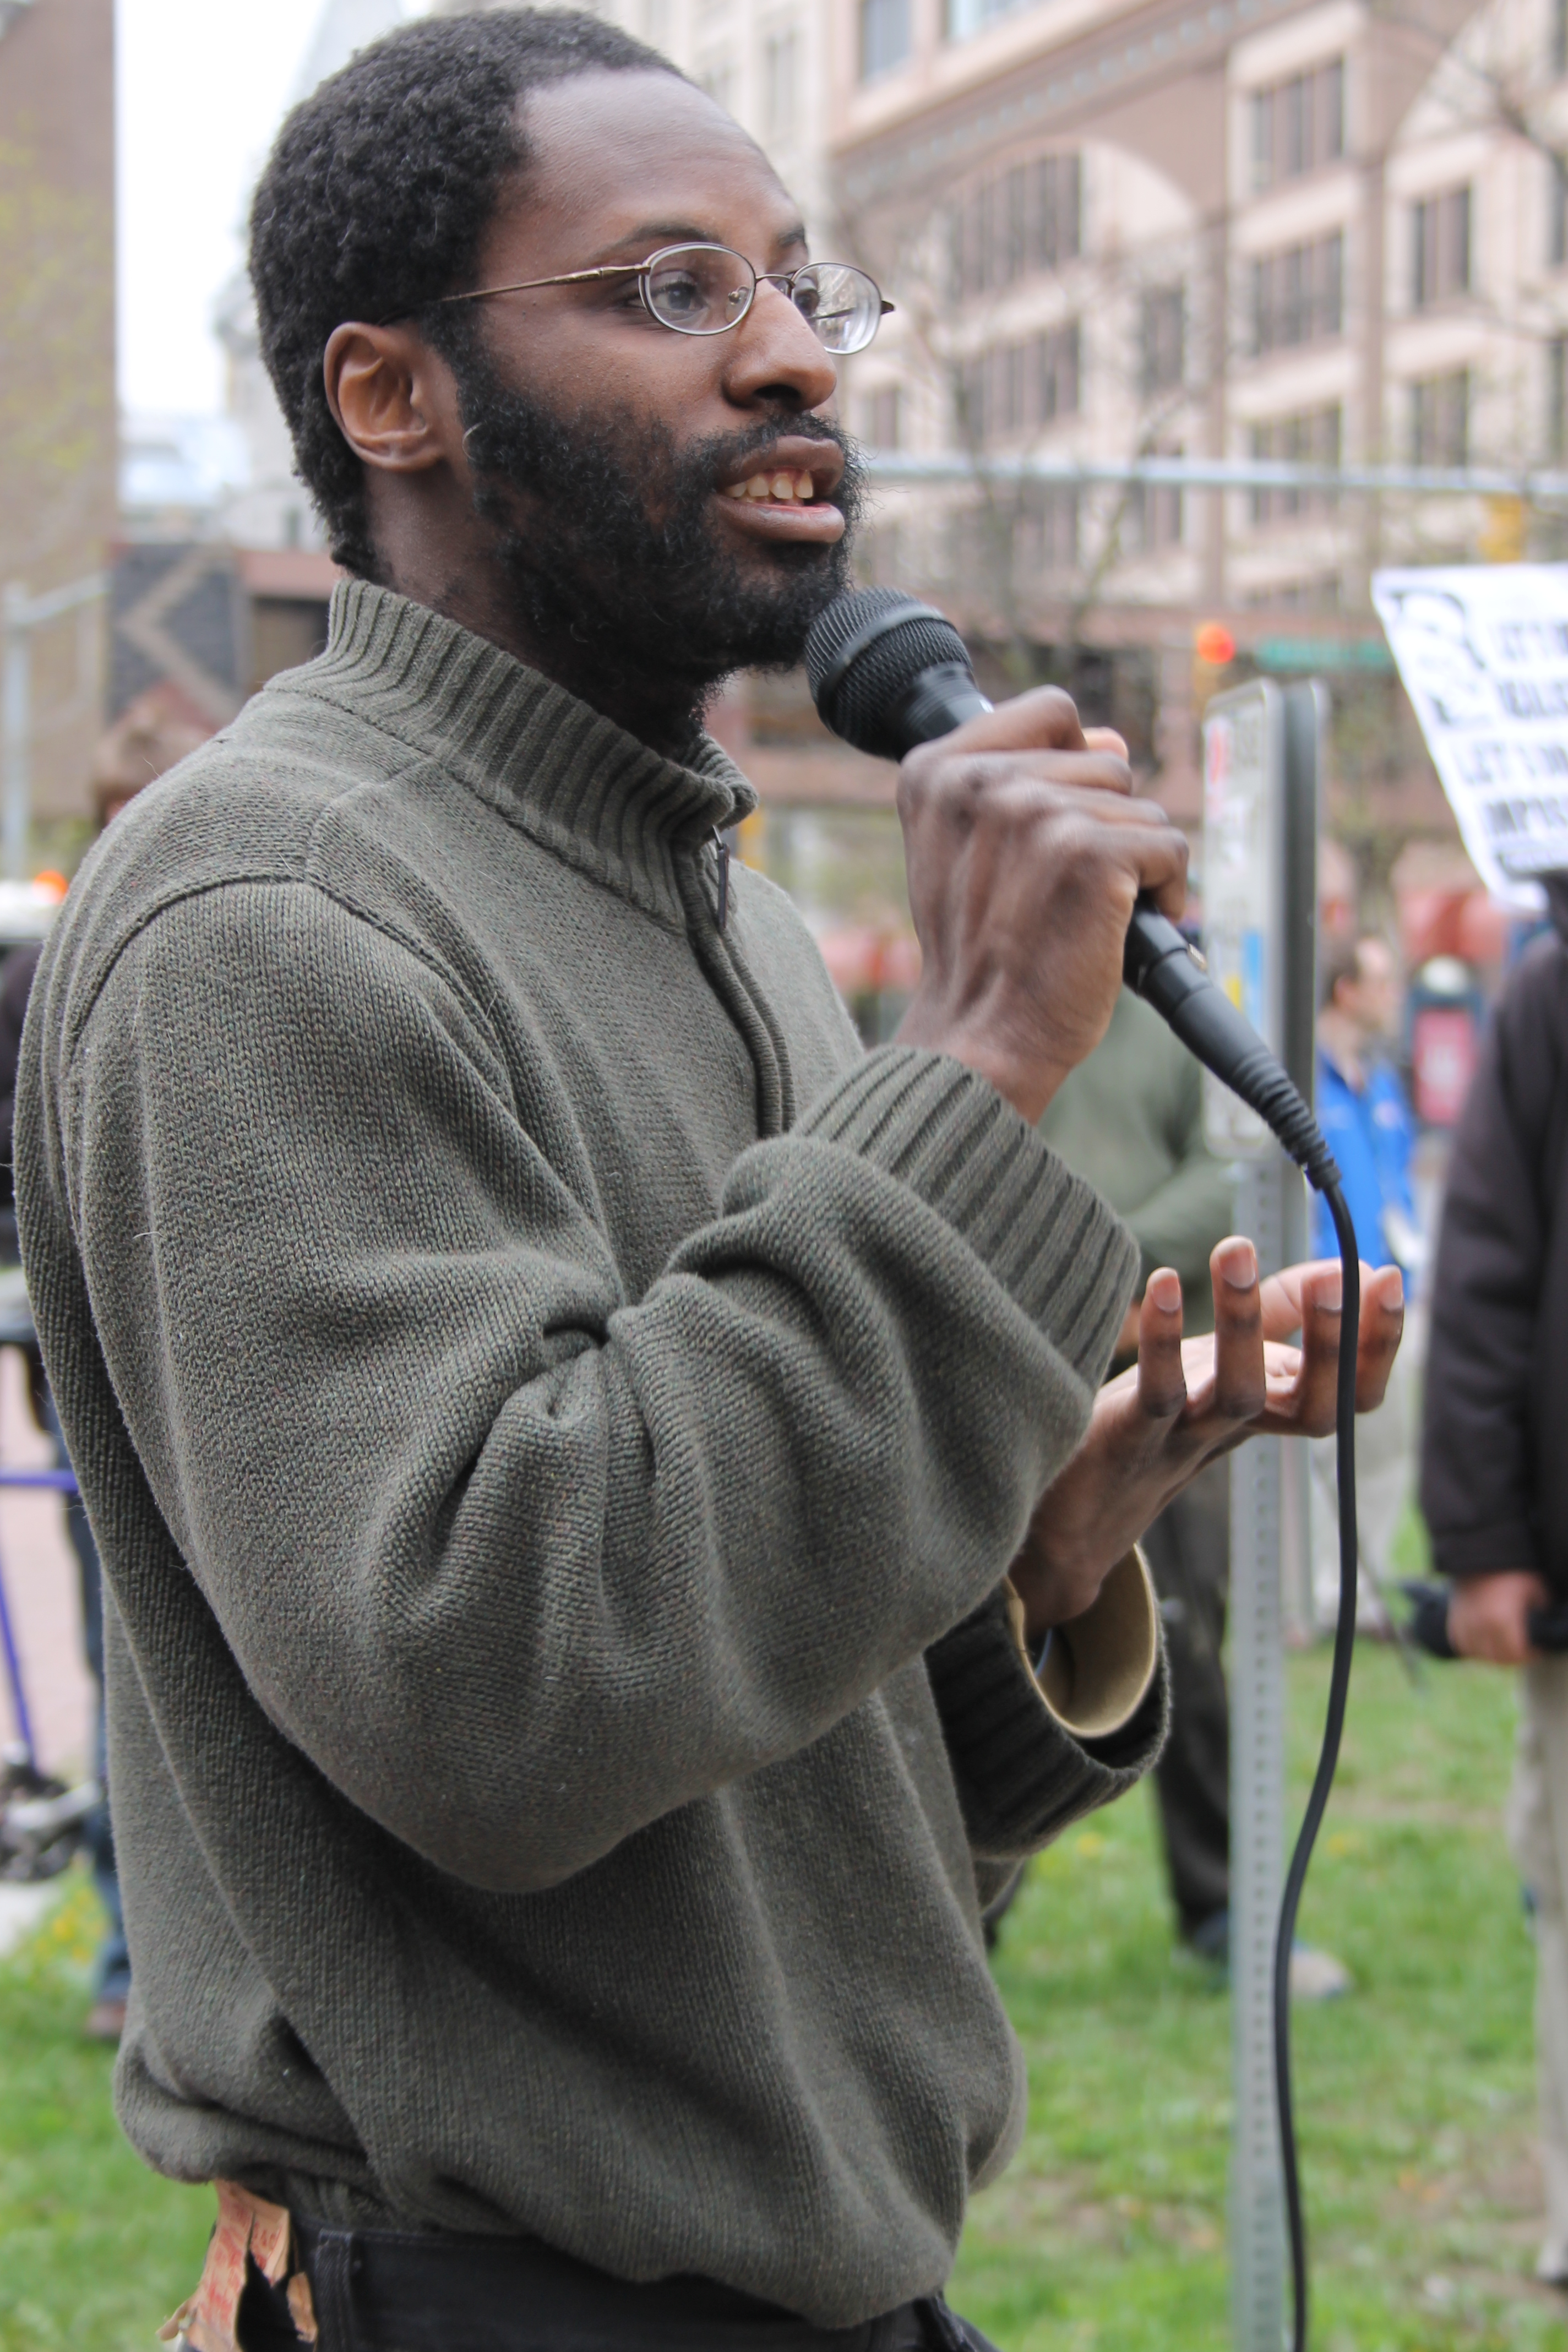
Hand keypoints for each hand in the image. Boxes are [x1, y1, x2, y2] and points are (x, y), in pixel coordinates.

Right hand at [893, 692, 1188, 1121]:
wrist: (979, 1036)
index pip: (1050, 712)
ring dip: (1133, 860)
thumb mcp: (964, 850)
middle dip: (1102, 825)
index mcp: (936, 772)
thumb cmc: (980, 955)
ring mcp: (1036, 812)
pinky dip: (1166, 892)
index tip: (1056, 821)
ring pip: (1139, 804)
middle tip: (1062, 891)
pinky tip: (1122, 929)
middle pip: (1104, 762)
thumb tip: (1112, 742)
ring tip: (1087, 913)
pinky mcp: (1091, 852)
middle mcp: (980, 781)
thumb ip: (1019, 782)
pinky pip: (1170, 844)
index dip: (1072, 760)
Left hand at [1008, 1238, 1405, 1642]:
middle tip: (1340, 1279)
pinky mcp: (1130, 1440)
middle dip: (1333, 1344)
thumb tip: (1346, 1266)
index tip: (1390, 1277)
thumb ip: (1277, 1317)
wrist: (1069, 1517)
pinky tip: (1163, 1285)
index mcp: (1268, 1412)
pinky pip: (1157, 1394)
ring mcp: (1186, 1439)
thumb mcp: (1220, 1364)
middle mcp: (1238, 1431)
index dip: (1377, 1346)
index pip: (1347, 1395)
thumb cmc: (1152, 1423)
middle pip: (1311, 1408)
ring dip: (1243, 1326)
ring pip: (1236, 1397)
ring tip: (1237, 1247)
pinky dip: (1161, 1342)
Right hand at [1448, 1571, 1549, 1665]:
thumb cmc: (1511, 1569)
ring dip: (1492, 1655)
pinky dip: (1472, 1647)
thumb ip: (1542, 1611)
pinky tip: (1484, 1641)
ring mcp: (1463, 1622)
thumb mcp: (1535, 1588)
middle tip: (1524, 1649)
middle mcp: (1479, 1625)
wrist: (1480, 1552)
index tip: (1539, 1649)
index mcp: (1500, 1619)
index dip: (1531, 1656)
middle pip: (1496, 1659)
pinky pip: (1460, 1643)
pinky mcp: (1452, 1617)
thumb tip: (1545, 1624)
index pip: (1515, 1655)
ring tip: (1504, 1646)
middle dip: (1513, 1657)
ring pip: (1477, 1654)